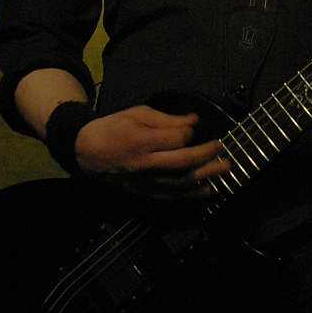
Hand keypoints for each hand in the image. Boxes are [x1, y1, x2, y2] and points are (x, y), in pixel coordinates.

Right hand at [74, 105, 227, 200]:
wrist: (88, 152)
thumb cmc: (114, 128)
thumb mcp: (138, 115)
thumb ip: (168, 120)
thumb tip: (194, 121)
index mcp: (142, 142)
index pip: (176, 140)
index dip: (189, 134)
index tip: (194, 129)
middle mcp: (145, 165)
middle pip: (183, 164)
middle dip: (206, 157)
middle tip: (223, 150)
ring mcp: (146, 182)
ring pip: (180, 184)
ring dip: (205, 177)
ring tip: (223, 169)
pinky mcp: (145, 193)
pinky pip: (172, 197)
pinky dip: (191, 195)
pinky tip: (207, 190)